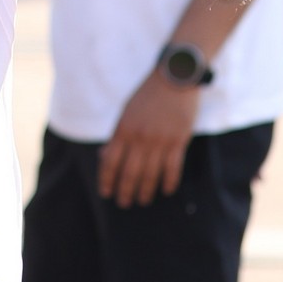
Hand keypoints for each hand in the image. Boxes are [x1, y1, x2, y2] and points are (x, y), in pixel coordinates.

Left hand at [98, 64, 204, 206]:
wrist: (175, 78)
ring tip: (142, 201)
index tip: (106, 193)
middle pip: (130, 173)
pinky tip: (166, 190)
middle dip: (125, 191)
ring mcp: (160, 141)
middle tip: (124, 203)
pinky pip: (172, 169)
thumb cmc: (148, 95)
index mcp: (124, 128)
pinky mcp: (178, 141)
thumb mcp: (126, 111)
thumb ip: (117, 135)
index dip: (107, 179)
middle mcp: (140, 137)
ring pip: (150, 175)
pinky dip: (168, 182)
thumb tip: (104, 156)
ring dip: (145, 191)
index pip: (110, 161)